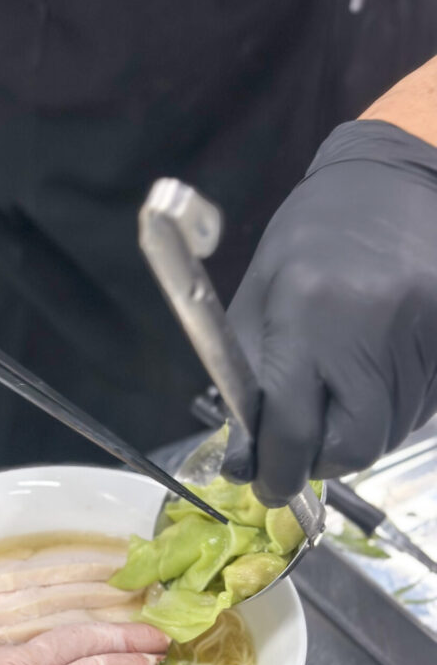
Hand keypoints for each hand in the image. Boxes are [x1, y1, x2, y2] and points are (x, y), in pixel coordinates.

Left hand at [225, 120, 436, 505]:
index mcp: (308, 315)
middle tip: (304, 445)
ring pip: (389, 433)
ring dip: (356, 433)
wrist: (390, 179)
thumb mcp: (257, 300)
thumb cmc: (308, 238)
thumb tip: (245, 455)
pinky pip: (420, 409)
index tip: (268, 485)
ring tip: (340, 390)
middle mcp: (371, 329)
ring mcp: (423, 334)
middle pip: (353, 446)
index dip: (277, 471)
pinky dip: (391, 410)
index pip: (293, 429)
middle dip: (322, 459)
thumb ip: (248, 381)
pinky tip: (374, 372)